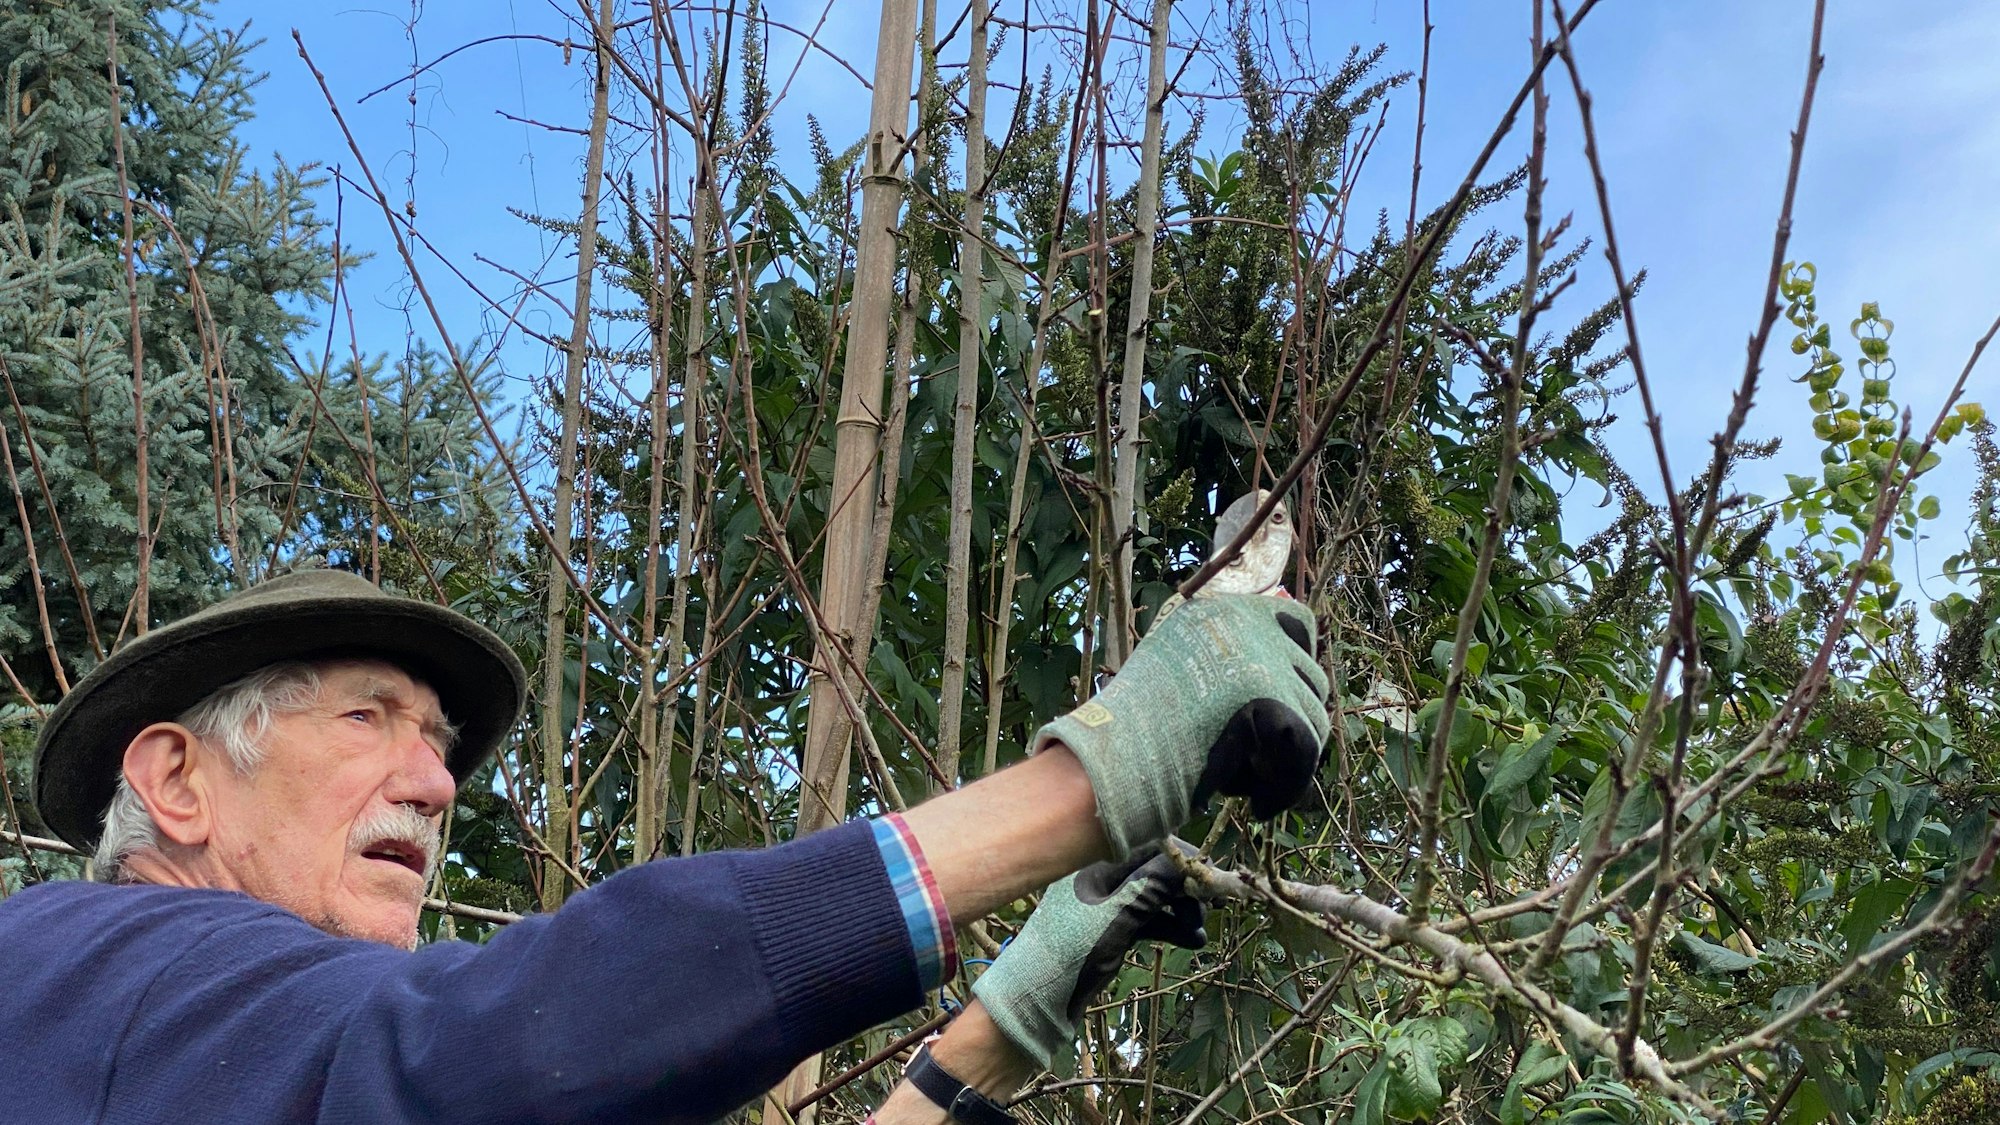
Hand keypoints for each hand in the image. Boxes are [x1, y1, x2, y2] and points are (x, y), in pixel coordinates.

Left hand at [971, 844, 1208, 1068]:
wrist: (1034, 1002)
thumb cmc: (1070, 954)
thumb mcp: (1116, 919)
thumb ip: (1153, 887)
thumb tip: (1191, 862)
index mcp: (1094, 864)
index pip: (1150, 846)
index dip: (1184, 860)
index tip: (1211, 880)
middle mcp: (1100, 877)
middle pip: (1155, 870)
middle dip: (1183, 889)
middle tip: (1207, 911)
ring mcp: (1104, 905)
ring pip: (1154, 897)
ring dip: (1180, 912)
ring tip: (1199, 935)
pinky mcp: (1109, 929)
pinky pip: (1146, 919)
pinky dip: (1168, 927)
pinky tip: (1190, 941)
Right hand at [1035, 593, 1329, 856]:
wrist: (1116, 755)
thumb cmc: (1137, 726)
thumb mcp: (1180, 667)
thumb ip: (1227, 658)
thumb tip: (1285, 664)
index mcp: (1224, 610)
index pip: (1297, 621)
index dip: (1298, 664)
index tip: (1285, 699)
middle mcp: (1248, 625)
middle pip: (1311, 679)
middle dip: (1292, 723)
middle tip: (1258, 759)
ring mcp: (1263, 661)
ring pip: (1312, 719)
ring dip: (1285, 757)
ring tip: (1245, 781)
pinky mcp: (1273, 701)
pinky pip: (1304, 753)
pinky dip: (1285, 787)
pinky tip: (1256, 805)